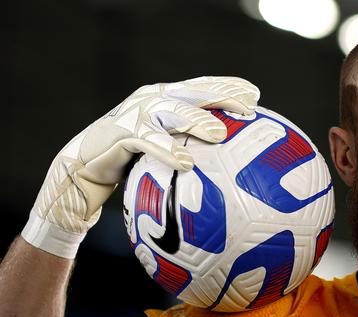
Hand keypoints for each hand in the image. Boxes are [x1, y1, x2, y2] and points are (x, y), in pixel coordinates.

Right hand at [22, 76, 259, 258]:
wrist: (85, 169)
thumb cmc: (130, 163)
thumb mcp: (163, 153)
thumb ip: (190, 149)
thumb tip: (228, 171)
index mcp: (167, 100)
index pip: (202, 88)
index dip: (228, 87)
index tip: (256, 96)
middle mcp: (153, 99)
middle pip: (193, 93)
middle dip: (221, 96)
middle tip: (247, 108)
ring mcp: (136, 113)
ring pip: (172, 112)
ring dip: (196, 121)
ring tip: (219, 134)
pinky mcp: (121, 131)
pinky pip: (148, 140)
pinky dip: (167, 150)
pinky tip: (186, 164)